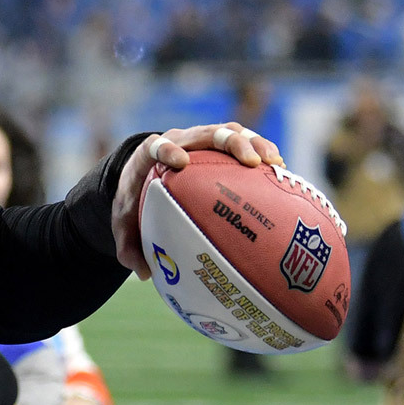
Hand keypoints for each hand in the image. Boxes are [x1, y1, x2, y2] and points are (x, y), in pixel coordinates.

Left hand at [113, 122, 284, 277]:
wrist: (142, 172)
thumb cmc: (134, 198)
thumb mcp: (124, 222)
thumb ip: (127, 245)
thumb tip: (143, 273)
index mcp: (149, 155)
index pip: (157, 146)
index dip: (168, 149)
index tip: (181, 161)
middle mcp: (178, 140)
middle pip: (204, 133)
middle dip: (230, 142)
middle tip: (252, 162)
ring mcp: (200, 139)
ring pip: (229, 132)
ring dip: (254, 143)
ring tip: (275, 162)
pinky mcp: (217, 144)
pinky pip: (242, 141)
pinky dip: (261, 150)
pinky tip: (280, 169)